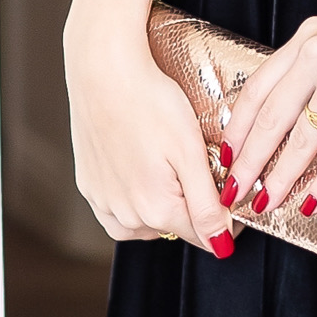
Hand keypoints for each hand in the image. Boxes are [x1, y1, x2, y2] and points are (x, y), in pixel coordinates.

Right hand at [64, 0, 231, 249]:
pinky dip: (133, 199)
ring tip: (170, 168)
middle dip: (191, 208)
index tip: (229, 189)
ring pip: (144, 222)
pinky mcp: (87, 184)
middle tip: (196, 165)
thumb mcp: (191, 153)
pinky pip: (116, 209)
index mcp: (156, 210)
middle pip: (174, 229)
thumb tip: (222, 247)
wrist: (103, 69)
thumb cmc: (152, 102)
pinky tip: (141, 171)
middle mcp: (125, 214)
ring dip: (161, 206)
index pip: (204, 236)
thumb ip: (207, 205)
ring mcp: (102, 200)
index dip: (224, 218)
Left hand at [228, 0, 316, 227]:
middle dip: (248, 159)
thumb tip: (304, 125)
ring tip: (264, 201)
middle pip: (269, 117)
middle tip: (233, 189)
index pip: (258, 87)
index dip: (239, 126)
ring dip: (278, 177)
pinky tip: (312, 202)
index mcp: (310, 38)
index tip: (227, 152)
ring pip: (298, 139)